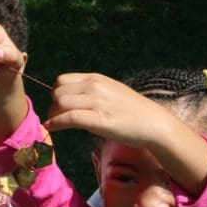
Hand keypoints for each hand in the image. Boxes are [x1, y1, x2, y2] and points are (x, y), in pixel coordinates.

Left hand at [45, 73, 172, 146]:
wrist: (154, 123)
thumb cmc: (130, 110)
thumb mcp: (109, 92)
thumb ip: (89, 91)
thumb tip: (67, 98)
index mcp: (96, 79)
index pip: (61, 80)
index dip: (55, 93)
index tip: (57, 105)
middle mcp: (95, 87)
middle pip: (58, 92)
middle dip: (52, 105)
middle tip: (56, 117)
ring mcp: (98, 102)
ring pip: (61, 103)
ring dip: (53, 115)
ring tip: (55, 124)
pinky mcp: (101, 120)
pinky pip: (70, 118)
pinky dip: (57, 123)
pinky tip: (52, 127)